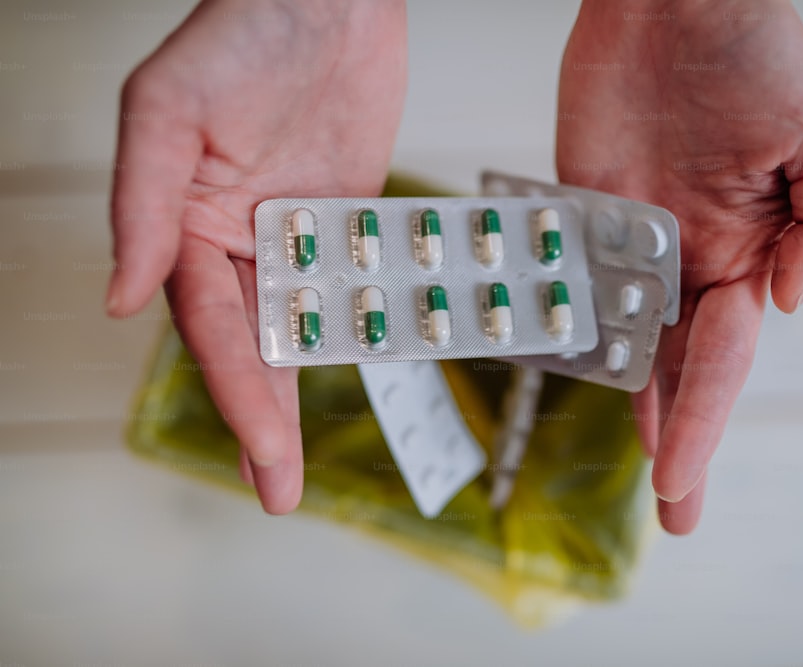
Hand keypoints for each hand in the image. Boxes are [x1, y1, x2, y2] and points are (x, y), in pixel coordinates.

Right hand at [106, 0, 406, 512]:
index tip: (259, 448)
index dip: (235, 389)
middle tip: (278, 487)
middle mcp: (239, 240)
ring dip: (304, 392)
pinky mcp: (348, 222)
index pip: (210, 325)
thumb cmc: (241, 33)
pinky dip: (360, 328)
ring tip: (302, 460)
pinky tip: (367, 371)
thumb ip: (146, 206)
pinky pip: (353, 286)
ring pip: (301, 328)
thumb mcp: (169, 111)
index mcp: (186, 225)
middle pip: (251, 345)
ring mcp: (296, 235)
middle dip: (262, 419)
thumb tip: (125, 300)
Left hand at [557, 0, 802, 532]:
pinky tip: (575, 374)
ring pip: (628, 340)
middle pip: (682, 370)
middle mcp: (690, 261)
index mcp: (748, 255)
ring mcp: (633, 243)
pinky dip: (574, 327)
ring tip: (638, 467)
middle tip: (676, 510)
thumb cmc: (759, 57)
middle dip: (683, 440)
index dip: (704, 421)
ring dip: (632, 403)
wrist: (674, 1)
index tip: (680, 479)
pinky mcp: (583, 214)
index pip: (724, 359)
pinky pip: (577, 281)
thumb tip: (788, 306)